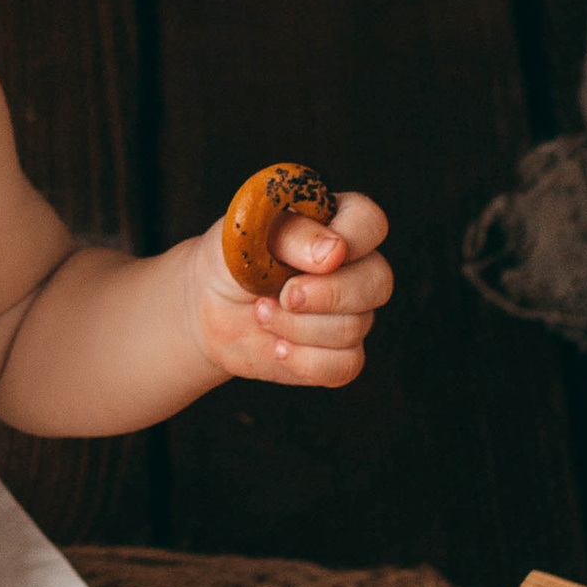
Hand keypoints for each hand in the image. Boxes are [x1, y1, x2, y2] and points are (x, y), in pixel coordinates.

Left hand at [191, 187, 391, 387]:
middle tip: (284, 295)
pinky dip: (307, 360)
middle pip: (378, 281)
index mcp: (336, 222)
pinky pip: (346, 364)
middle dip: (327, 294)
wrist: (208, 307)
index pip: (370, 223)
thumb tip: (334, 251)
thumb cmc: (230, 259)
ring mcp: (351, 311)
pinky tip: (278, 347)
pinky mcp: (340, 352)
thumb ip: (291, 234)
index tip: (318, 258)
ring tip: (261, 312)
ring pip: (354, 327)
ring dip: (298, 326)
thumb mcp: (247, 234)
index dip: (353, 239)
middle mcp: (354, 266)